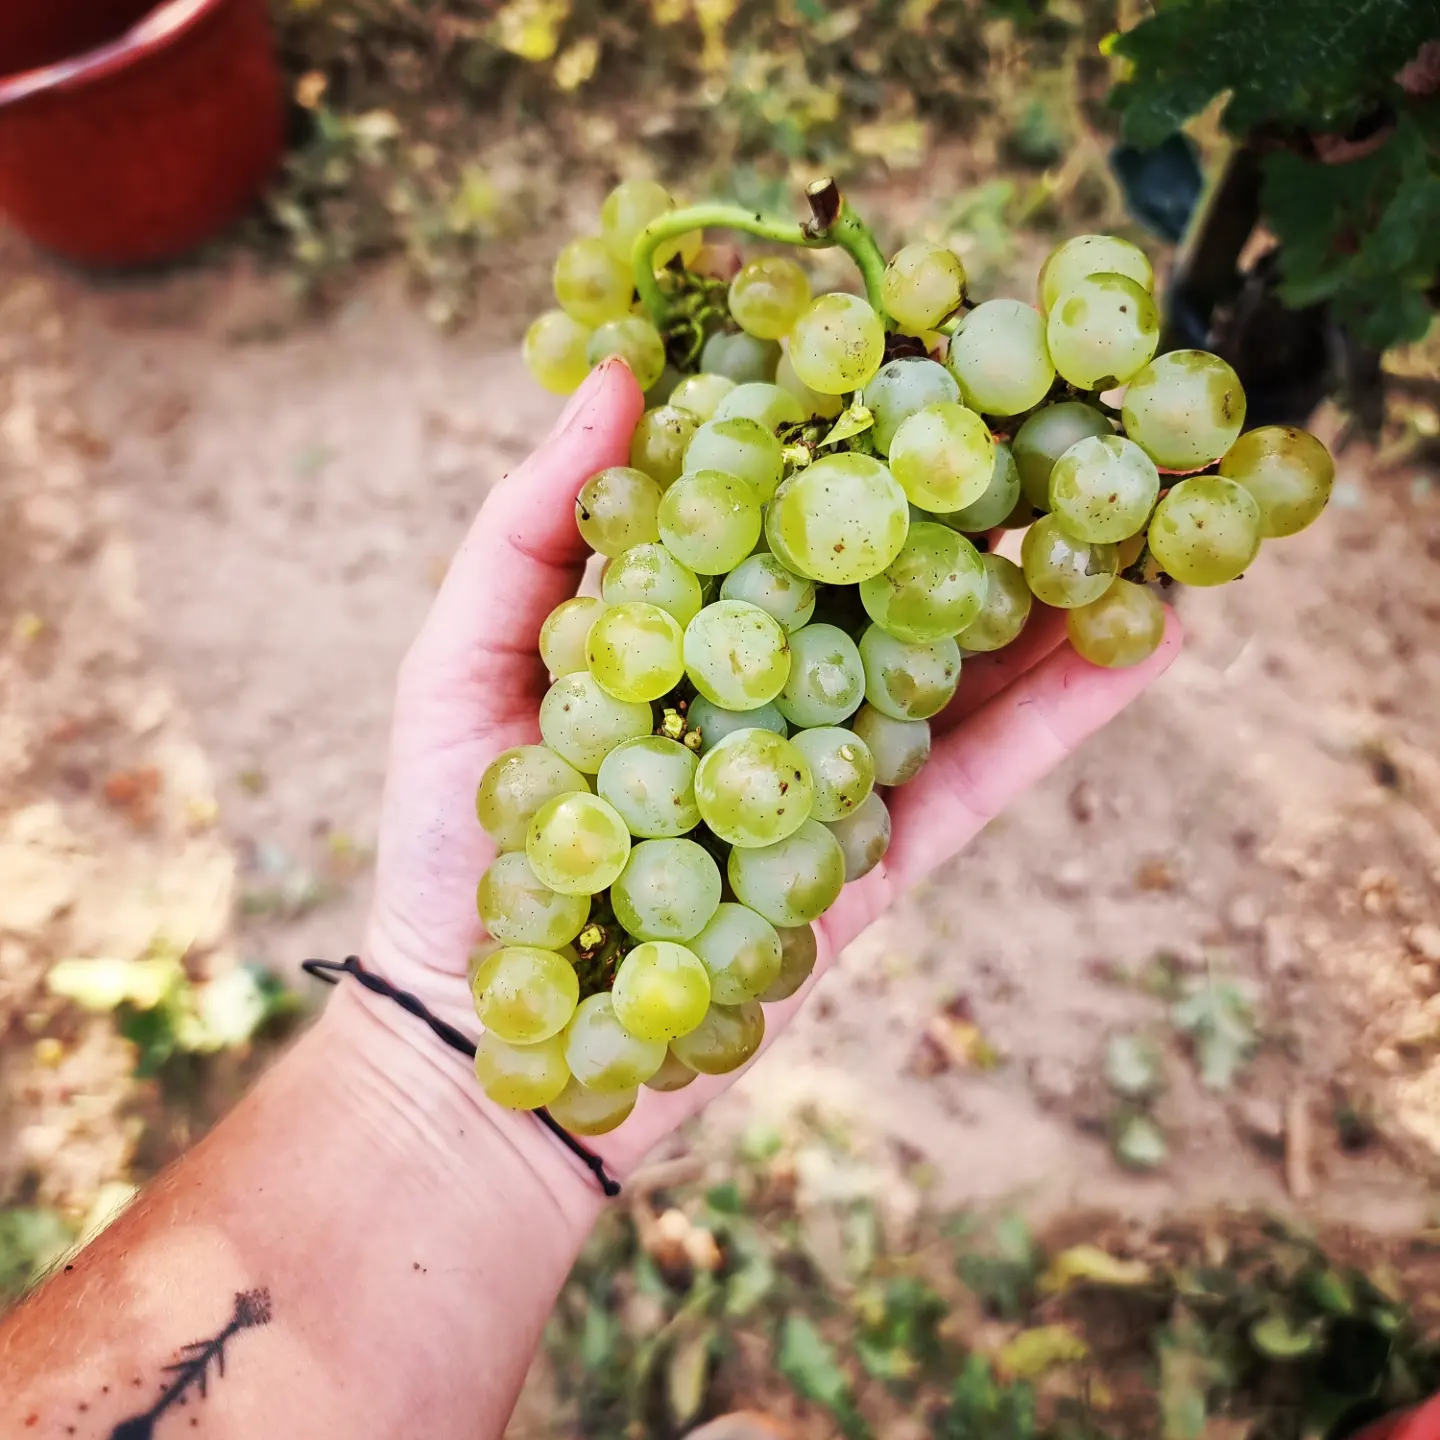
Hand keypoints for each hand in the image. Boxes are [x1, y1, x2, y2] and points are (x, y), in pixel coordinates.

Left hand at [362, 357, 1181, 1189]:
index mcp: (686, 627)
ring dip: (1053, 588)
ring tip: (1146, 501)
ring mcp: (832, 771)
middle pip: (887, 576)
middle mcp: (768, 687)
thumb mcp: (463, 664)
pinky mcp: (878, 860)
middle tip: (1071, 404)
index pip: (783, 508)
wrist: (487, 1034)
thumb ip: (535, 529)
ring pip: (959, 663)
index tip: (922, 338)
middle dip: (975, 496)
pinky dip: (1065, 712)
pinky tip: (1150, 638)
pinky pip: (983, 775)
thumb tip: (620, 377)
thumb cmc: (452, 846)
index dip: (849, 427)